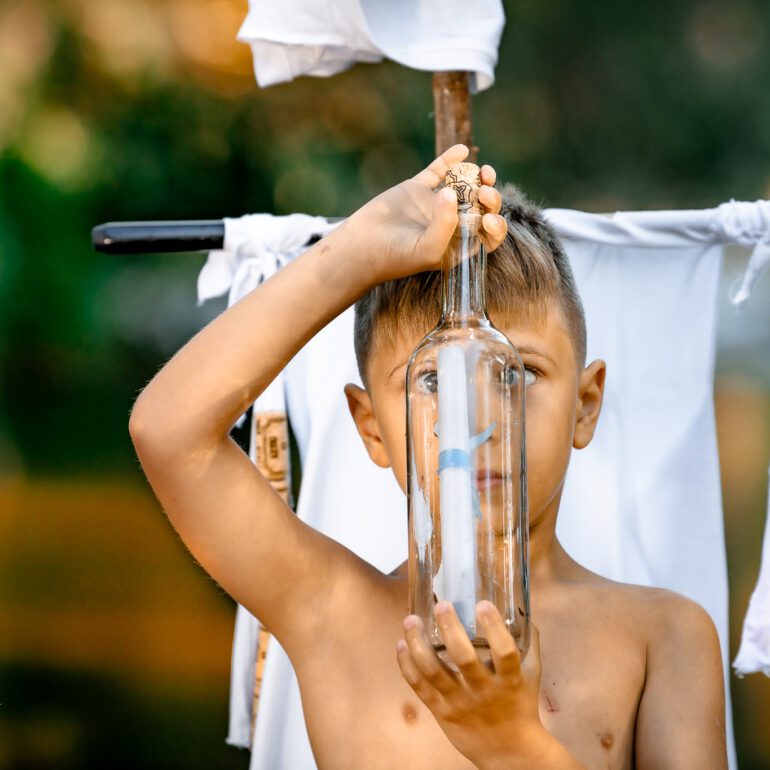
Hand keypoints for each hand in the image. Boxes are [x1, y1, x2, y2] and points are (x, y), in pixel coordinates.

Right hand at [337, 144, 506, 285]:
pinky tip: (461, 150)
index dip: (496, 225)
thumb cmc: (399, 257)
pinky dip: (451, 159)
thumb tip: (453, 191)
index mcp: (458, 245)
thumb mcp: (429, 249)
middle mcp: (451, 225)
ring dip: (479, 178)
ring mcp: (435, 205)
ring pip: (465, 187)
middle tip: (484, 193)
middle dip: (490, 198)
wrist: (363, 246)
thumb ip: (446, 224)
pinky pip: (439, 170)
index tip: (490, 218)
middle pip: (482, 207)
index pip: (488, 235)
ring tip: (483, 171)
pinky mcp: (419, 189)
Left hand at [396, 601, 556, 769]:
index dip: (494, 627)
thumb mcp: (531, 674)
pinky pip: (419, 686)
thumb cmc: (520, 704)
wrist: (509, 751)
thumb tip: (519, 608)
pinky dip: (407, 664)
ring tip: (411, 620)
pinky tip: (401, 644)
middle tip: (442, 605)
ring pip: (433, 671)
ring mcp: (459, 702)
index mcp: (509, 681)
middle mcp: (483, 691)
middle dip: (450, 629)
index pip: (504, 652)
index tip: (483, 604)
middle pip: (463, 658)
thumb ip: (527, 642)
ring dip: (418, 643)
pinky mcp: (441, 711)